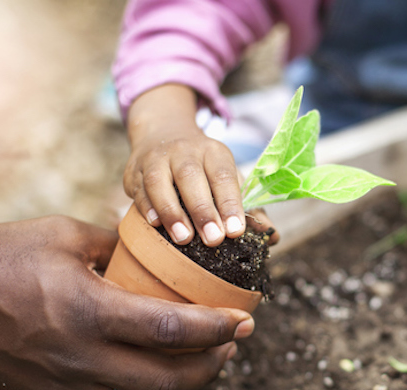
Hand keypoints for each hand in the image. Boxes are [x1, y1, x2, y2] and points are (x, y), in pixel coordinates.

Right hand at [0, 217, 254, 389]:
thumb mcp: (62, 234)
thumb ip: (115, 243)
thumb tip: (152, 246)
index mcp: (90, 312)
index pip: (173, 331)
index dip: (218, 329)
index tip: (245, 321)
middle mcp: (82, 357)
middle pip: (168, 380)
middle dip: (212, 366)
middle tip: (232, 344)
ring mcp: (65, 385)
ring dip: (183, 385)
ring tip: (203, 360)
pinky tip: (154, 369)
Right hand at [124, 84, 245, 246]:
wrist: (162, 132)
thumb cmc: (203, 168)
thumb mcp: (228, 177)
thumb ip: (249, 207)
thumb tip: (273, 236)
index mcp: (213, 152)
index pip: (223, 176)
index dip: (230, 203)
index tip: (237, 230)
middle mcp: (184, 151)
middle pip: (191, 177)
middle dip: (203, 210)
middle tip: (214, 239)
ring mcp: (156, 159)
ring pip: (160, 182)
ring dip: (172, 211)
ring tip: (183, 238)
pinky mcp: (134, 171)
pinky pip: (138, 189)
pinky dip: (146, 207)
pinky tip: (155, 224)